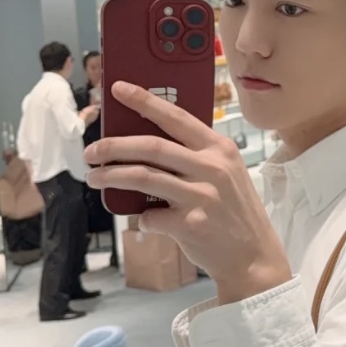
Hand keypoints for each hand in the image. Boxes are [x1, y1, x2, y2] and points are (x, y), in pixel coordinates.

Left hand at [83, 81, 290, 304]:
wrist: (254, 257)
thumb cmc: (235, 213)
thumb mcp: (227, 174)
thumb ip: (196, 157)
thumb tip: (145, 146)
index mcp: (221, 149)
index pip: (176, 117)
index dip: (144, 101)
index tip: (117, 89)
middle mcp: (213, 168)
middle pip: (151, 146)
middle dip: (113, 145)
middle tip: (92, 150)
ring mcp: (202, 196)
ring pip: (142, 176)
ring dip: (111, 175)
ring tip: (94, 177)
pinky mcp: (191, 223)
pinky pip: (151, 216)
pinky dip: (142, 218)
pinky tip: (147, 220)